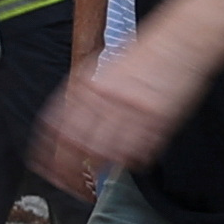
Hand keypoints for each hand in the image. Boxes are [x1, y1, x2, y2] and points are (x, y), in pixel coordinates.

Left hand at [36, 35, 200, 198]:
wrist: (181, 39)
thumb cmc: (146, 51)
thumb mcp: (104, 66)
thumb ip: (87, 92)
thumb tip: (71, 118)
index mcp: (89, 84)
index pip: (57, 125)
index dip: (47, 150)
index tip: (43, 166)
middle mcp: (106, 98)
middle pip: (79, 144)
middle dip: (70, 170)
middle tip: (69, 185)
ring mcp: (132, 109)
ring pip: (107, 152)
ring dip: (101, 170)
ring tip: (98, 181)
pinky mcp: (158, 118)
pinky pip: (140, 149)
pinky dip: (132, 162)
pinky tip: (131, 165)